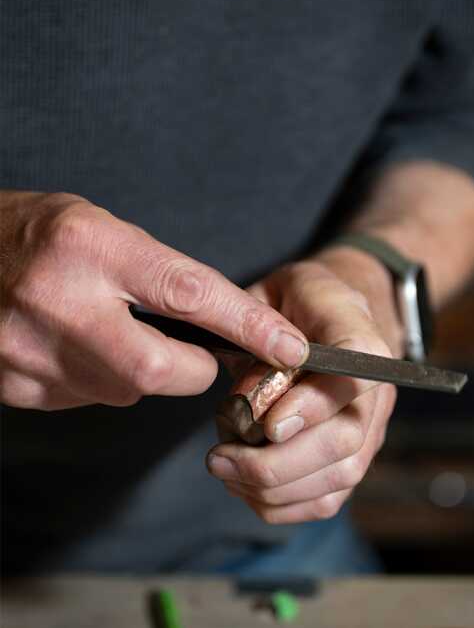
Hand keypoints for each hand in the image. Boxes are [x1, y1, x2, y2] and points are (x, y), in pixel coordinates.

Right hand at [0, 191, 308, 409]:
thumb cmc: (33, 234)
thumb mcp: (99, 228)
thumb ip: (157, 275)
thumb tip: (225, 327)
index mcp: (89, 247)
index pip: (190, 294)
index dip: (249, 326)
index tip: (292, 347)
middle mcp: (56, 302)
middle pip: (161, 370)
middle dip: (193, 369)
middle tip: (195, 352)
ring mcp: (27, 352)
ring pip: (126, 391)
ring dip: (140, 372)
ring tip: (110, 332)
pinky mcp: (13, 387)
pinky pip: (86, 399)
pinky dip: (98, 380)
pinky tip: (74, 348)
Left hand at [204, 250, 398, 523]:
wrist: (335, 312)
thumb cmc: (299, 302)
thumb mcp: (276, 293)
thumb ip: (261, 336)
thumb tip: (250, 399)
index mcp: (363, 342)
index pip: (352, 381)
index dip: (311, 407)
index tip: (265, 425)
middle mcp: (377, 394)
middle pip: (343, 445)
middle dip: (274, 463)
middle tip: (217, 458)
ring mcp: (369, 434)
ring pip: (334, 481)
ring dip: (270, 487)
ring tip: (224, 468)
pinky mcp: (352, 463)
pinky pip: (324, 502)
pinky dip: (278, 504)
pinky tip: (243, 483)